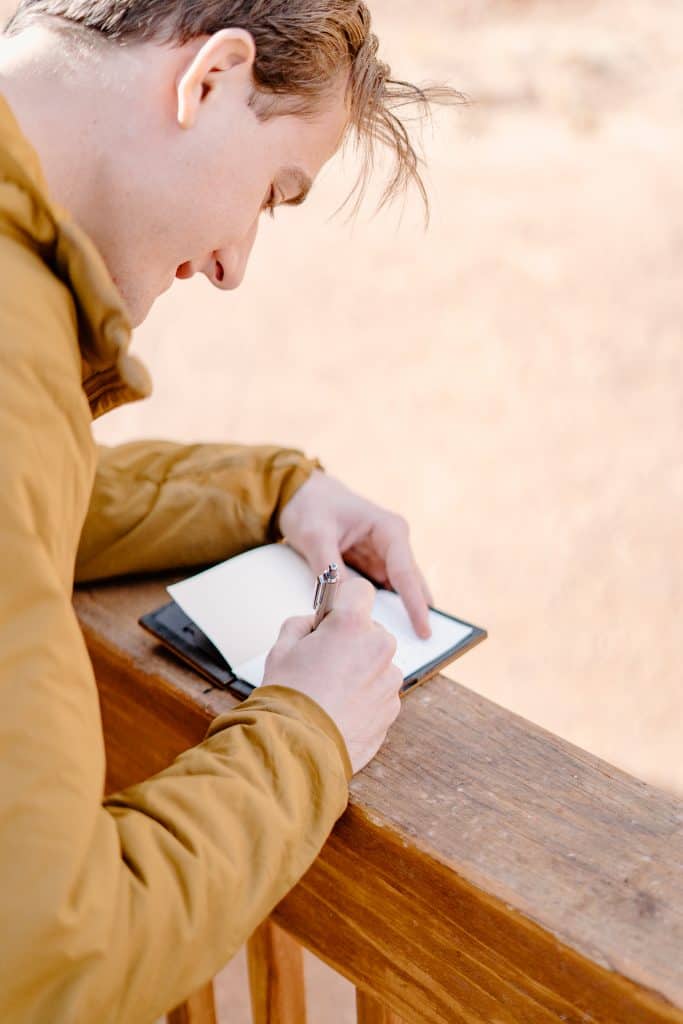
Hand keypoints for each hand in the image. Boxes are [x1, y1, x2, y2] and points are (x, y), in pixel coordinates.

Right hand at [262, 577, 402, 772]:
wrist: (297, 750)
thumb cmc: (287, 699)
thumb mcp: (281, 649)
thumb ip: (302, 624)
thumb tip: (314, 623)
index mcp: (352, 625)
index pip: (360, 590)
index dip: (344, 601)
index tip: (334, 615)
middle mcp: (378, 647)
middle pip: (371, 630)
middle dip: (353, 640)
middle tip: (325, 660)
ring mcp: (389, 679)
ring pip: (378, 662)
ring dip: (361, 670)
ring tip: (332, 691)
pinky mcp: (393, 708)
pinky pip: (381, 691)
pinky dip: (366, 696)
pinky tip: (341, 709)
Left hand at [279, 470, 433, 638]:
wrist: (299, 493)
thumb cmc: (311, 506)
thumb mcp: (314, 535)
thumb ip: (329, 567)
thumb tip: (342, 602)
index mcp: (389, 530)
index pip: (406, 572)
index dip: (414, 603)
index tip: (424, 629)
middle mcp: (393, 544)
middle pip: (409, 585)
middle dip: (415, 613)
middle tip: (422, 647)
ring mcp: (383, 557)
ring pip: (397, 593)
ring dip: (398, 615)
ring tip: (405, 646)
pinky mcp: (370, 567)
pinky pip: (379, 593)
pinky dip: (379, 610)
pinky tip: (378, 631)